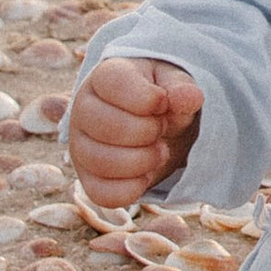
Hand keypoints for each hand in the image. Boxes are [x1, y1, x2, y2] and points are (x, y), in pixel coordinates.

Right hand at [68, 56, 203, 210]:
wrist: (151, 120)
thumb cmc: (160, 95)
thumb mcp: (174, 83)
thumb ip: (181, 88)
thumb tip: (189, 97)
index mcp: (104, 77)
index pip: (113, 83)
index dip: (148, 98)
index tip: (163, 102)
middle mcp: (83, 110)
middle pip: (108, 126)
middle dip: (148, 131)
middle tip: (162, 127)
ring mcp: (80, 145)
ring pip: (103, 162)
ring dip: (143, 161)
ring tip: (159, 151)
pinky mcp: (87, 177)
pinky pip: (102, 193)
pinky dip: (132, 189)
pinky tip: (147, 174)